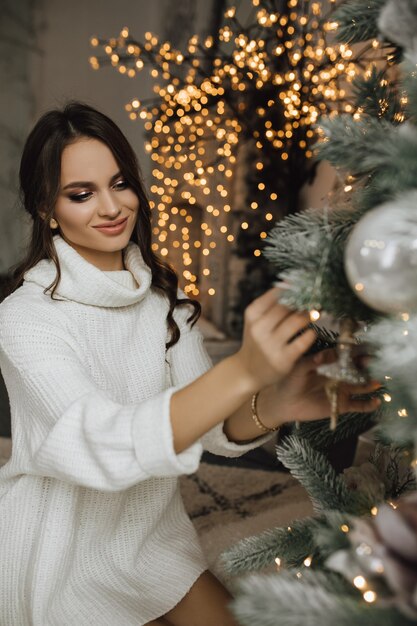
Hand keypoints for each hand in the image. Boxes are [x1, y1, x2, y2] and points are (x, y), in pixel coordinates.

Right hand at [235, 286, 316, 391]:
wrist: (247, 371)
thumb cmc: (256, 341)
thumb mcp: (256, 320)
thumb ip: (270, 304)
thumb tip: (292, 283)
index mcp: (252, 314)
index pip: (276, 294)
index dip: (293, 288)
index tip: (305, 286)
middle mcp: (259, 328)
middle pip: (287, 306)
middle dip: (304, 302)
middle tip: (316, 299)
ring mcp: (270, 344)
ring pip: (296, 321)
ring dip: (309, 315)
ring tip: (316, 313)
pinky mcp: (283, 359)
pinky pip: (303, 342)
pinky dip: (311, 334)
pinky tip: (313, 332)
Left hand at [261, 348, 381, 425]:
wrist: (285, 402)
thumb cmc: (290, 381)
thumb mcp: (300, 368)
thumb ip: (314, 361)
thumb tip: (329, 353)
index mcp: (330, 363)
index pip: (346, 355)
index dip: (356, 351)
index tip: (365, 347)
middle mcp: (339, 375)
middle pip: (357, 369)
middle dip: (367, 365)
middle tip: (374, 362)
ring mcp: (342, 390)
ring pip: (361, 386)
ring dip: (371, 383)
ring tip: (377, 381)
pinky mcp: (342, 405)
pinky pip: (358, 405)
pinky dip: (368, 404)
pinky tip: (377, 401)